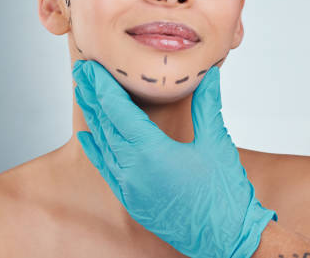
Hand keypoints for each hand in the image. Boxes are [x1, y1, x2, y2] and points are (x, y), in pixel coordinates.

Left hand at [72, 60, 277, 257]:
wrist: (227, 240)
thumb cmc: (224, 194)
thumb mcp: (217, 143)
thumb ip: (207, 105)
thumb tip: (209, 75)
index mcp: (152, 153)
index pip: (119, 111)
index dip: (103, 87)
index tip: (91, 68)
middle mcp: (134, 170)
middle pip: (105, 125)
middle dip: (93, 96)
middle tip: (82, 72)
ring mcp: (130, 188)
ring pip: (103, 145)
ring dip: (92, 118)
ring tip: (83, 95)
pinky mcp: (132, 200)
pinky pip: (106, 169)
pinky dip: (95, 150)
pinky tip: (86, 137)